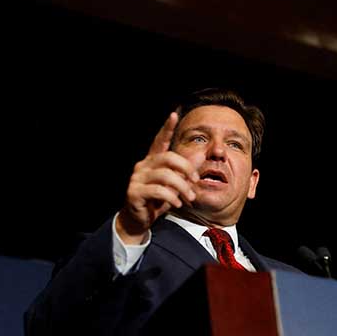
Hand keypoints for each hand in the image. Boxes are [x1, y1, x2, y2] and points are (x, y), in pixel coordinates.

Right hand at [116, 112, 199, 243]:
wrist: (139, 221)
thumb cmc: (157, 201)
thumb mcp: (175, 185)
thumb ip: (185, 171)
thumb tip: (201, 156)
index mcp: (152, 161)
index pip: (159, 141)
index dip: (166, 128)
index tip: (174, 114)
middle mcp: (143, 166)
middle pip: (168, 157)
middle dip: (186, 168)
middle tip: (196, 181)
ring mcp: (137, 179)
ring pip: (165, 175)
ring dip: (182, 187)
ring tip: (189, 198)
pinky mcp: (134, 192)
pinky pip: (157, 190)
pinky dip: (171, 197)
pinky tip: (176, 204)